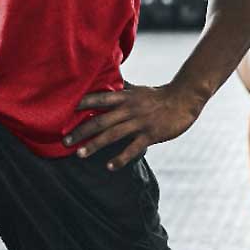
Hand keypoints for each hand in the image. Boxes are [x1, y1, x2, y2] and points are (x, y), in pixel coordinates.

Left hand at [65, 83, 203, 169]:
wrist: (185, 99)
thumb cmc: (159, 95)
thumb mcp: (138, 90)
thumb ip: (122, 90)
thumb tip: (108, 83)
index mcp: (125, 97)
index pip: (100, 98)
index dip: (82, 103)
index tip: (64, 110)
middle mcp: (129, 109)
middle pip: (101, 120)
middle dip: (81, 131)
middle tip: (65, 141)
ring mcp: (140, 122)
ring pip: (113, 134)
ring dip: (95, 145)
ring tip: (80, 154)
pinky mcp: (151, 134)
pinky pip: (133, 148)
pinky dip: (120, 158)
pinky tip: (109, 166)